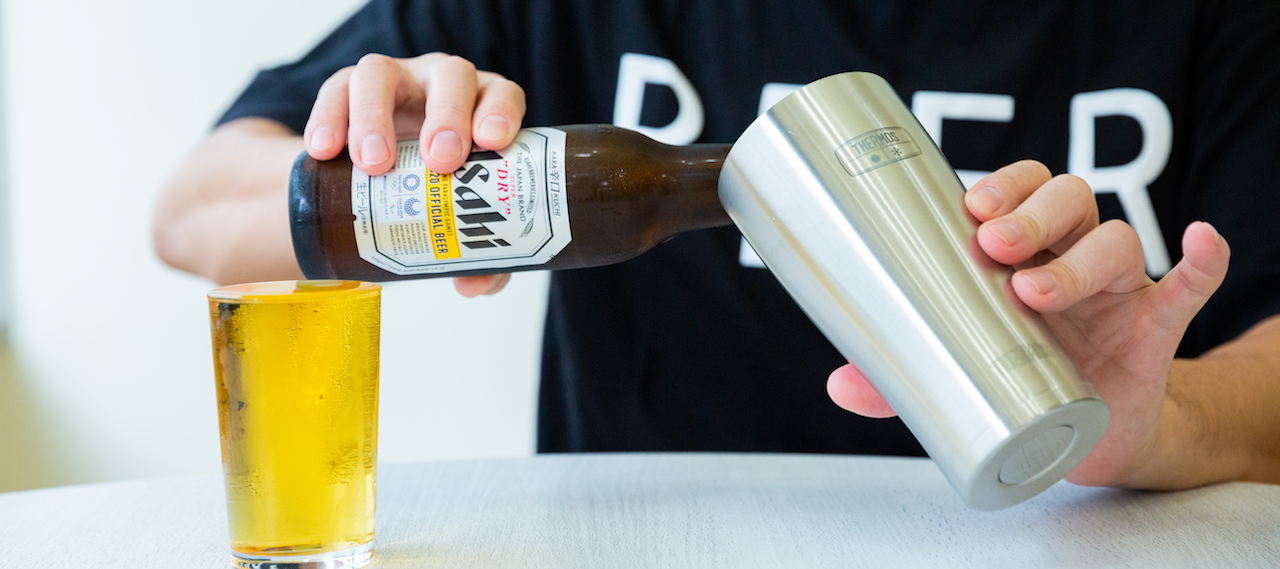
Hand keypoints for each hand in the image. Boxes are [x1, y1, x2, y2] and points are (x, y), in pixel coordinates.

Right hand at [303, 52, 525, 296]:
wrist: (383, 175)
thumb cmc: (441, 190)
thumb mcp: (465, 218)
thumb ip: (483, 255)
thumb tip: (473, 285)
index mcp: (482, 107)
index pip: (500, 94)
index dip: (500, 112)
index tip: (494, 142)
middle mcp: (442, 85)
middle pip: (450, 78)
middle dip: (447, 116)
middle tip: (440, 161)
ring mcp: (396, 81)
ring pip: (383, 74)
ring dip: (376, 116)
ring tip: (372, 164)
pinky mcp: (349, 88)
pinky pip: (335, 90)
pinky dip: (328, 118)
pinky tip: (322, 151)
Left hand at [826, 160, 1230, 486]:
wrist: (1088, 435)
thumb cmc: (1020, 380)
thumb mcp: (958, 373)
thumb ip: (902, 378)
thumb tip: (838, 386)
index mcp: (1021, 253)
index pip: (1017, 192)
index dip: (1000, 187)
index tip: (970, 209)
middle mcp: (1070, 254)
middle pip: (1066, 199)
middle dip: (1030, 214)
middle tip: (992, 246)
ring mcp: (1116, 288)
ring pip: (1114, 239)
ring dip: (1077, 257)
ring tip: (1037, 291)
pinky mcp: (1155, 326)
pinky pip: (1189, 285)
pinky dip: (1201, 261)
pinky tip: (1201, 242)